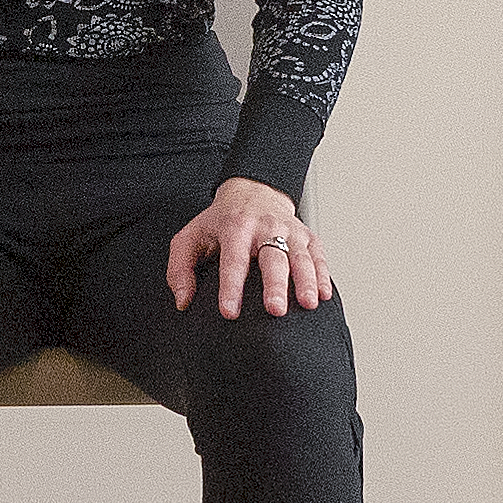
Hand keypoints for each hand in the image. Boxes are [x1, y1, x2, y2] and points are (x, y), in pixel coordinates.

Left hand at [167, 178, 327, 318]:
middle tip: (275, 310)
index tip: (229, 311)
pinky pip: (318, 255)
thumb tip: (183, 300)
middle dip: (275, 284)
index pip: (233, 260)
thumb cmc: (221, 221)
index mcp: (235, 227)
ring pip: (300, 256)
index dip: (231, 287)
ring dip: (306, 280)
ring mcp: (289, 230)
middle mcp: (265, 226)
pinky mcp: (307, 236)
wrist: (253, 191)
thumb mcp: (190, 237)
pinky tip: (323, 294)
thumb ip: (180, 269)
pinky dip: (323, 274)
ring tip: (308, 303)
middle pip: (273, 257)